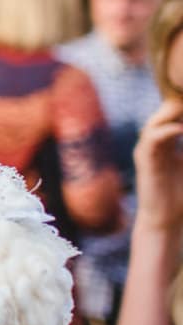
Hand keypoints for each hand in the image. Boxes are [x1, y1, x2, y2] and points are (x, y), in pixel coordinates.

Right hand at [132, 96, 182, 239]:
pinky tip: (180, 128)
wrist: (167, 221)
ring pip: (156, 122)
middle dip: (178, 103)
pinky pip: (151, 139)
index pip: (176, 116)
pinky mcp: (144, 161)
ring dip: (172, 113)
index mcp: (169, 144)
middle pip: (165, 114)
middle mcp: (156, 144)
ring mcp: (148, 151)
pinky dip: (165, 131)